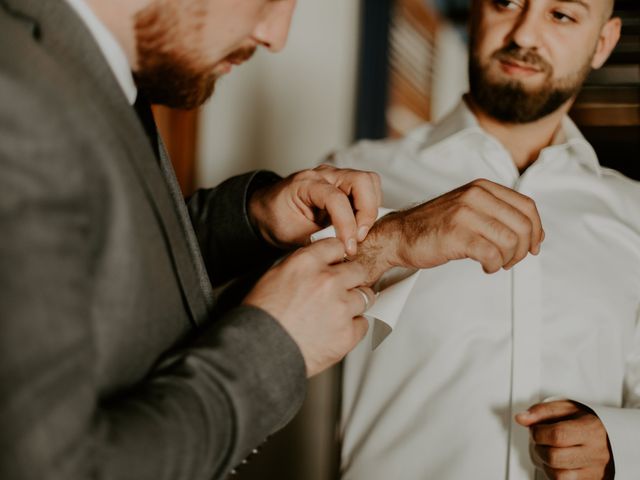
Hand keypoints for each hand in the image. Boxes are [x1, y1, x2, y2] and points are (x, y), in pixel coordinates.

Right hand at [243, 238, 374, 376]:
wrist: (260, 352)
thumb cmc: (262, 318)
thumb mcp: (274, 276)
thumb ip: (302, 265)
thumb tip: (319, 262)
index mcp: (307, 263)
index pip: (336, 246)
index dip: (337, 257)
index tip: (338, 264)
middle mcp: (328, 281)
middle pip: (358, 270)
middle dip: (351, 280)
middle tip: (341, 291)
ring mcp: (341, 307)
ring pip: (365, 297)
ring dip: (354, 304)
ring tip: (336, 314)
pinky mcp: (348, 333)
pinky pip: (363, 324)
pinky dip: (353, 327)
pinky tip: (335, 331)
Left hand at [248, 164, 380, 255]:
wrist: (267, 210)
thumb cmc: (276, 219)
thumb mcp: (292, 235)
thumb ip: (319, 240)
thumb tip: (344, 248)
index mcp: (306, 183)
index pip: (336, 198)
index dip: (346, 224)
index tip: (348, 246)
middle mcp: (324, 174)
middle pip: (362, 181)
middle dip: (366, 212)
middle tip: (358, 238)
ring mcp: (336, 177)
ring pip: (369, 183)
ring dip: (370, 209)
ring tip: (358, 232)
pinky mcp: (344, 185)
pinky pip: (367, 190)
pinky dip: (368, 208)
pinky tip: (356, 226)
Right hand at [354, 178, 544, 283]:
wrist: (399, 235)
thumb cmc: (434, 226)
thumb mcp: (469, 208)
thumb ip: (498, 214)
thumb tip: (534, 234)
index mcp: (482, 187)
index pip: (527, 206)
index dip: (536, 230)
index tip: (533, 245)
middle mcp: (476, 196)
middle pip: (523, 225)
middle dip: (523, 249)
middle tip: (511, 259)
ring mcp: (465, 214)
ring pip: (511, 241)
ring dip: (508, 259)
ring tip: (495, 263)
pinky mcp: (457, 235)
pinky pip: (492, 254)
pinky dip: (494, 265)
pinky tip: (485, 266)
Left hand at [515, 400, 614, 479]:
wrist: (611, 437)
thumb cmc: (586, 422)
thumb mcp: (566, 408)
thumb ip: (542, 411)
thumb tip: (521, 418)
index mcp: (590, 429)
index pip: (557, 435)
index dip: (539, 432)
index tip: (536, 429)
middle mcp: (596, 452)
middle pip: (554, 457)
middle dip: (539, 448)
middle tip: (541, 441)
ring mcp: (595, 470)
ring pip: (558, 475)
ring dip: (545, 463)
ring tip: (548, 451)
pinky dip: (554, 474)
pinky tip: (557, 463)